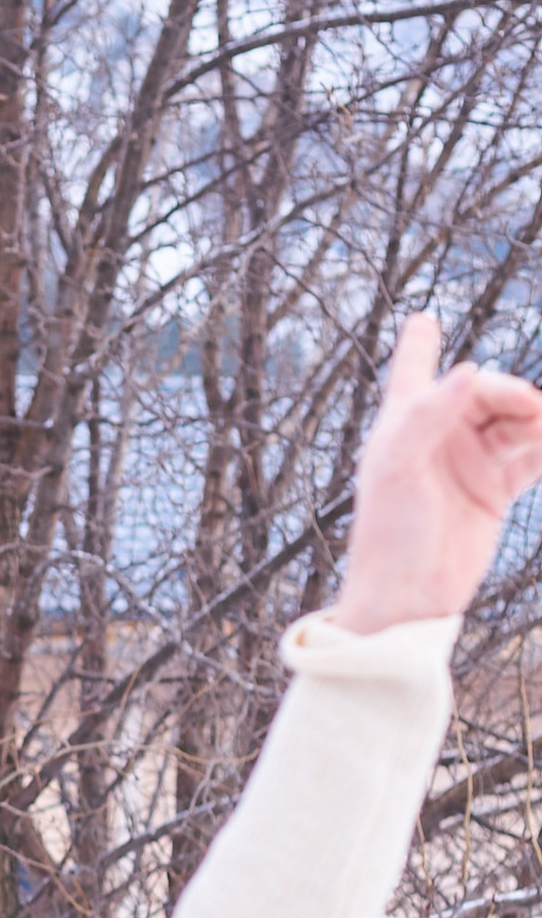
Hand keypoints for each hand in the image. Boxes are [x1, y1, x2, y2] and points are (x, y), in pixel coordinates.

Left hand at [336, 314, 541, 631]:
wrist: (408, 598)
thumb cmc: (389, 533)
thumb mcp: (399, 467)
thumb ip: (430, 414)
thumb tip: (469, 371)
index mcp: (403, 424)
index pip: (411, 371)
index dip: (419, 344)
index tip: (423, 319)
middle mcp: (437, 438)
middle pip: (482, 393)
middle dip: (509, 394)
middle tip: (530, 407)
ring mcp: (468, 463)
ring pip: (511, 422)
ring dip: (533, 418)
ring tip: (541, 427)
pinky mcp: (493, 492)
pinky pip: (530, 458)